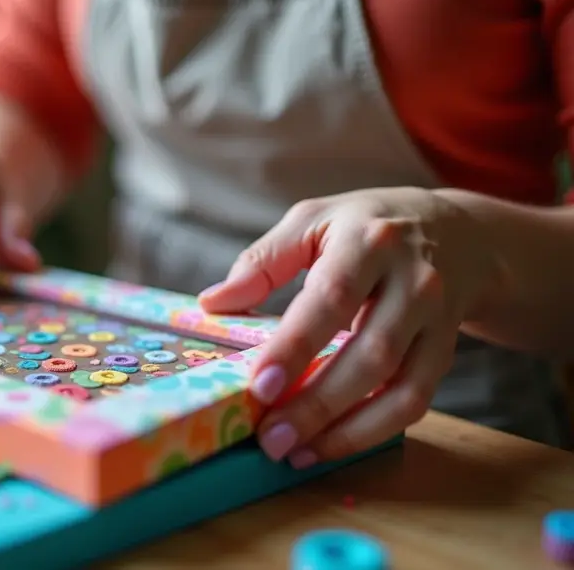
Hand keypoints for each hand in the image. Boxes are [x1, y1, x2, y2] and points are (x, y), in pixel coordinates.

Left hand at [198, 187, 498, 467]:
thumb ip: (263, 261)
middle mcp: (413, 281)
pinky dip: (374, 430)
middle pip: (371, 354)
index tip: (260, 386)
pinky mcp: (447, 351)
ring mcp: (437, 320)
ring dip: (348, 430)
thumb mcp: (312, 220)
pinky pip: (416, 400)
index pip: (332, 298)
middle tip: (271, 438)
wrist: (458, 232)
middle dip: (319, 403)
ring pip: (401, 387)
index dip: (296, 346)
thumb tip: (213, 303)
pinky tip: (331, 444)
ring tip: (297, 452)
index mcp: (369, 242)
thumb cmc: (366, 226)